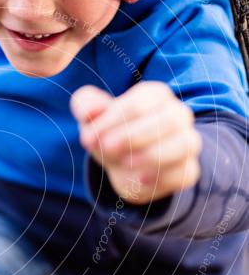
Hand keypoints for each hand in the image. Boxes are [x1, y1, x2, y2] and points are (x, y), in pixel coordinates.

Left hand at [70, 82, 201, 203]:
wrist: (122, 165)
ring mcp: (186, 142)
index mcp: (155, 95)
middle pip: (169, 119)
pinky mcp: (187, 170)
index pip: (140, 102)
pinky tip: (141, 179)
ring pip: (185, 143)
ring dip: (153, 155)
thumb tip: (89, 110)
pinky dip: (164, 177)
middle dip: (134, 136)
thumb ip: (86, 105)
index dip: (113, 120)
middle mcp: (178, 115)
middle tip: (107, 148)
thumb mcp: (92, 117)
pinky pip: (186, 172)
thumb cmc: (110, 133)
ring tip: (126, 162)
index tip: (89, 138)